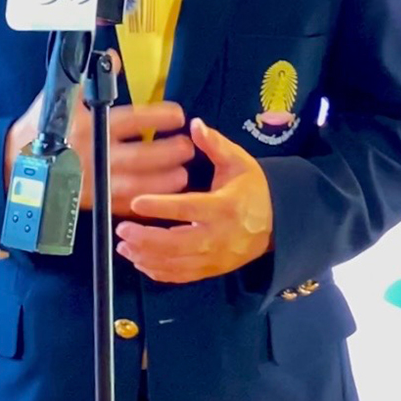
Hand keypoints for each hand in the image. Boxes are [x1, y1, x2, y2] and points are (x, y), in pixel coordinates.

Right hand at [3, 51, 193, 216]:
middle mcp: (94, 154)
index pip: (131, 119)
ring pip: (134, 185)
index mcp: (89, 126)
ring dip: (161, 182)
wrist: (13, 162)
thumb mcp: (61, 96)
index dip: (157, 118)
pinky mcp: (90, 201)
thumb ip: (88, 77)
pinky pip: (120, 207)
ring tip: (182, 176)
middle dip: (167, 153)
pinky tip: (160, 202)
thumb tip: (114, 57)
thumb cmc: (39, 127)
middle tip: (187, 147)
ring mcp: (93, 181)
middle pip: (139, 156)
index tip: (177, 114)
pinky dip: (142, 206)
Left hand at [115, 118, 273, 283]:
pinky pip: (181, 276)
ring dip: (146, 257)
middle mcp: (218, 237)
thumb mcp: (239, 162)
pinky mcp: (212, 270)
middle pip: (176, 243)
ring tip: (123, 245)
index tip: (136, 202)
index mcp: (224, 207)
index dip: (160, 206)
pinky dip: (158, 272)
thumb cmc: (253, 188)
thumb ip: (215, 144)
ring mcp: (215, 258)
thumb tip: (195, 124)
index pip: (187, 208)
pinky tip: (140, 261)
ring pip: (175, 264)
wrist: (278, 223)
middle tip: (122, 229)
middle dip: (145, 238)